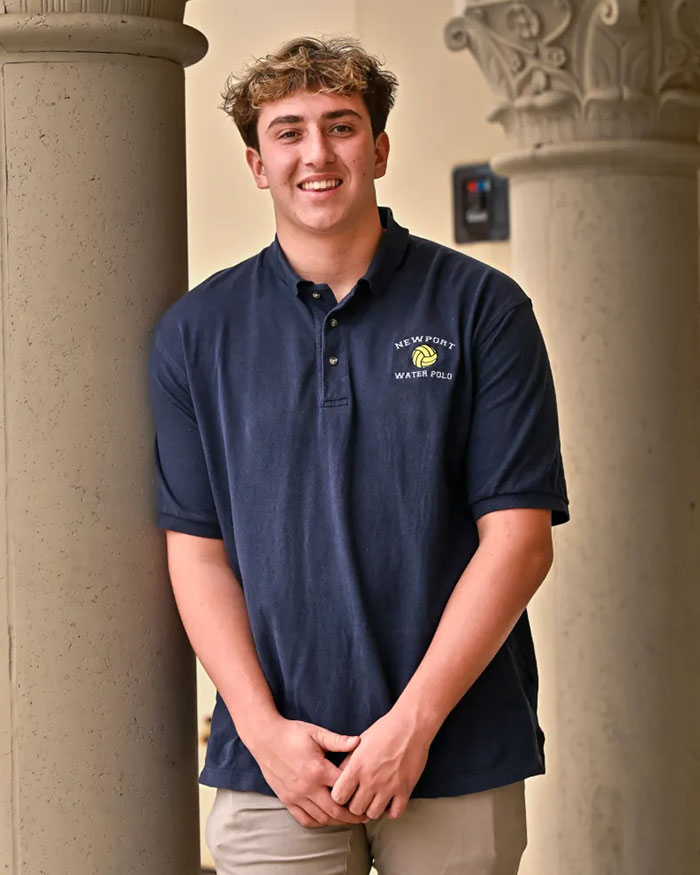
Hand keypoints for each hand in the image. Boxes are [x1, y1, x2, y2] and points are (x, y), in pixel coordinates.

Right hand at [247, 715, 371, 828]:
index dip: (357, 793)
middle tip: (364, 816)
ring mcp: (296, 796)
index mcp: (318, 770)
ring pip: (321, 818)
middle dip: (352, 816)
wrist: (265, 738)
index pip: (344, 788)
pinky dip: (318, 822)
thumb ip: (338, 741)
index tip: (368, 795)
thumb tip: (358, 742)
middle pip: (335, 811)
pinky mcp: (287, 800)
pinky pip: (305, 819)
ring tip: (348, 817)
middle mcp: (307, 787)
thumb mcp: (316, 733)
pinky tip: (327, 818)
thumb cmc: (292, 733)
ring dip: (337, 820)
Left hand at [331, 710, 431, 820]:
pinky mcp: (405, 790)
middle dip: (355, 805)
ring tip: (373, 800)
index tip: (345, 792)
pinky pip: (395, 814)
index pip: (338, 797)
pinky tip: (388, 801)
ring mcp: (389, 787)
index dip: (340, 796)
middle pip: (355, 809)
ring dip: (371, 809)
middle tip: (359, 797)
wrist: (411, 726)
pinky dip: (390, 811)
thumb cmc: (384, 730)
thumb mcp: (360, 742)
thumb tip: (338, 776)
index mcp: (357, 766)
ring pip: (373, 815)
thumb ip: (347, 761)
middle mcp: (371, 780)